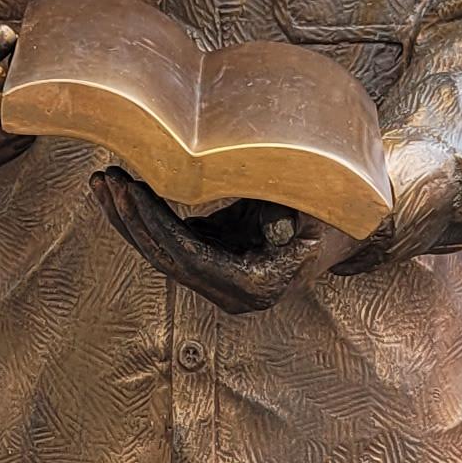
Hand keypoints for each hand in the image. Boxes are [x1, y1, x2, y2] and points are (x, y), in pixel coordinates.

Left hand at [93, 168, 350, 313]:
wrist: (359, 227)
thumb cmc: (340, 210)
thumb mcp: (312, 199)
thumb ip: (272, 193)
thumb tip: (230, 168)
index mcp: (257, 285)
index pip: (190, 258)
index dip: (154, 225)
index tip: (130, 190)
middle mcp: (235, 294)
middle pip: (167, 260)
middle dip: (131, 219)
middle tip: (105, 179)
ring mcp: (222, 282)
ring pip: (163, 254)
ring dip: (129, 218)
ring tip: (103, 180)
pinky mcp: (216, 261)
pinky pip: (171, 243)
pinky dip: (147, 216)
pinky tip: (122, 188)